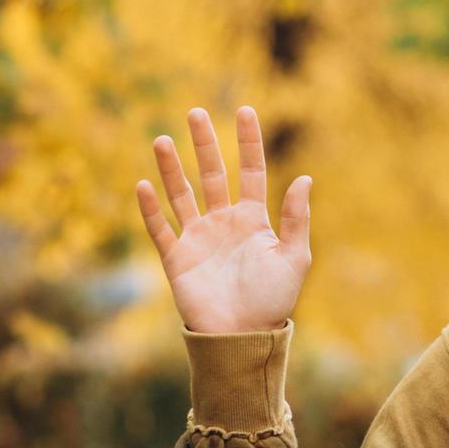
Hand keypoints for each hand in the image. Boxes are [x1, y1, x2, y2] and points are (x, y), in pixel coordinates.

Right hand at [135, 106, 311, 333]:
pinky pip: (160, 228)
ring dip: (172, 168)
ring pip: (182, 194)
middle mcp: (224, 223)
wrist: (243, 336)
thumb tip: (304, 178)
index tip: (245, 111)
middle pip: (213, 175)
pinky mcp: (177, 258)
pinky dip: (151, 208)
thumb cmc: (273, 300)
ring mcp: (199, 238)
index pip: (252, 172)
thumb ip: (296, 219)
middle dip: (204, 144)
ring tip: (163, 140)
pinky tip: (144, 184)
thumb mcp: (294, 258)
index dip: (249, 142)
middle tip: (195, 112)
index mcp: (254, 220)